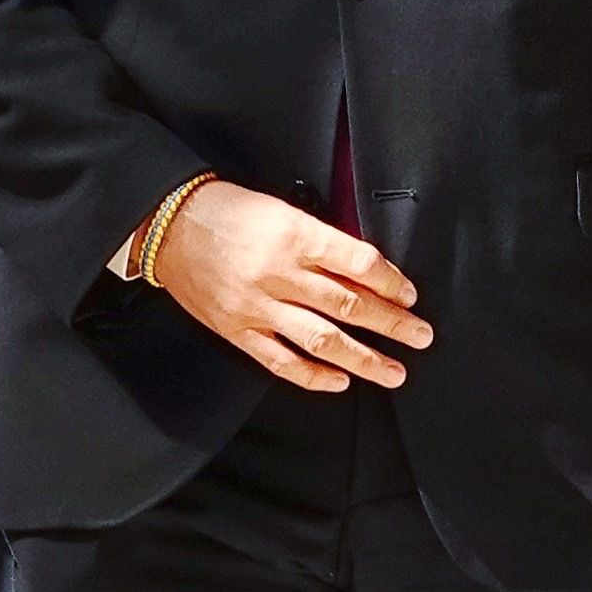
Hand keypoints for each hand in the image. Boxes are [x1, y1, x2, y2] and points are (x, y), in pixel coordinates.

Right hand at [146, 180, 430, 391]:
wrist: (170, 226)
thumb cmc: (228, 212)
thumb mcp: (283, 210)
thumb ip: (322, 240)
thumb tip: (366, 271)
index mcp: (294, 236)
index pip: (358, 264)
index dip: (390, 282)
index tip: (409, 295)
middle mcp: (279, 274)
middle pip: (349, 305)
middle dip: (392, 325)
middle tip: (421, 336)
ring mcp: (258, 307)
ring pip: (322, 340)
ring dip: (364, 359)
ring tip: (394, 372)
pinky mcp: (238, 331)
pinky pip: (281, 361)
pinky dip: (314, 376)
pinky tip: (339, 381)